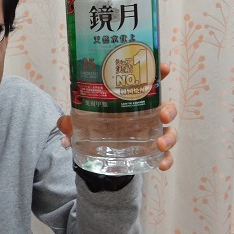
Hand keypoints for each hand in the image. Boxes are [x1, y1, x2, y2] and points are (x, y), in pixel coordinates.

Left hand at [56, 62, 178, 170]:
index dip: (158, 73)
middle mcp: (147, 115)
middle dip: (168, 110)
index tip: (164, 68)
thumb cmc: (97, 128)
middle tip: (162, 115)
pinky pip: (166, 155)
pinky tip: (161, 164)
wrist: (99, 156)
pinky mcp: (152, 152)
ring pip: (169, 131)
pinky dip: (166, 159)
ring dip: (169, 137)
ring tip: (160, 144)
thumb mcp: (82, 123)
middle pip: (166, 107)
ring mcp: (152, 133)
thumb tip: (63, 123)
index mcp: (133, 101)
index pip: (149, 83)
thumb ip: (72, 122)